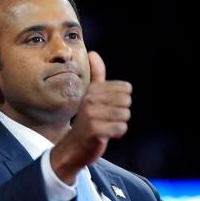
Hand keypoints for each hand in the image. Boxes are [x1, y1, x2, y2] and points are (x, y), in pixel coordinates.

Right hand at [50, 51, 131, 183]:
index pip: (125, 88)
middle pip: (127, 101)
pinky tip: (106, 134)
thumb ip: (96, 75)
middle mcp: (91, 100)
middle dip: (122, 112)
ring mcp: (92, 115)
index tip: (108, 107)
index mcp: (93, 90)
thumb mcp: (90, 95)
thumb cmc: (86, 120)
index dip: (122, 100)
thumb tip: (93, 53)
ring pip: (125, 115)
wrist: (72, 147)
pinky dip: (117, 133)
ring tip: (106, 126)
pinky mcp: (96, 131)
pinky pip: (121, 128)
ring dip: (119, 124)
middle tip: (108, 118)